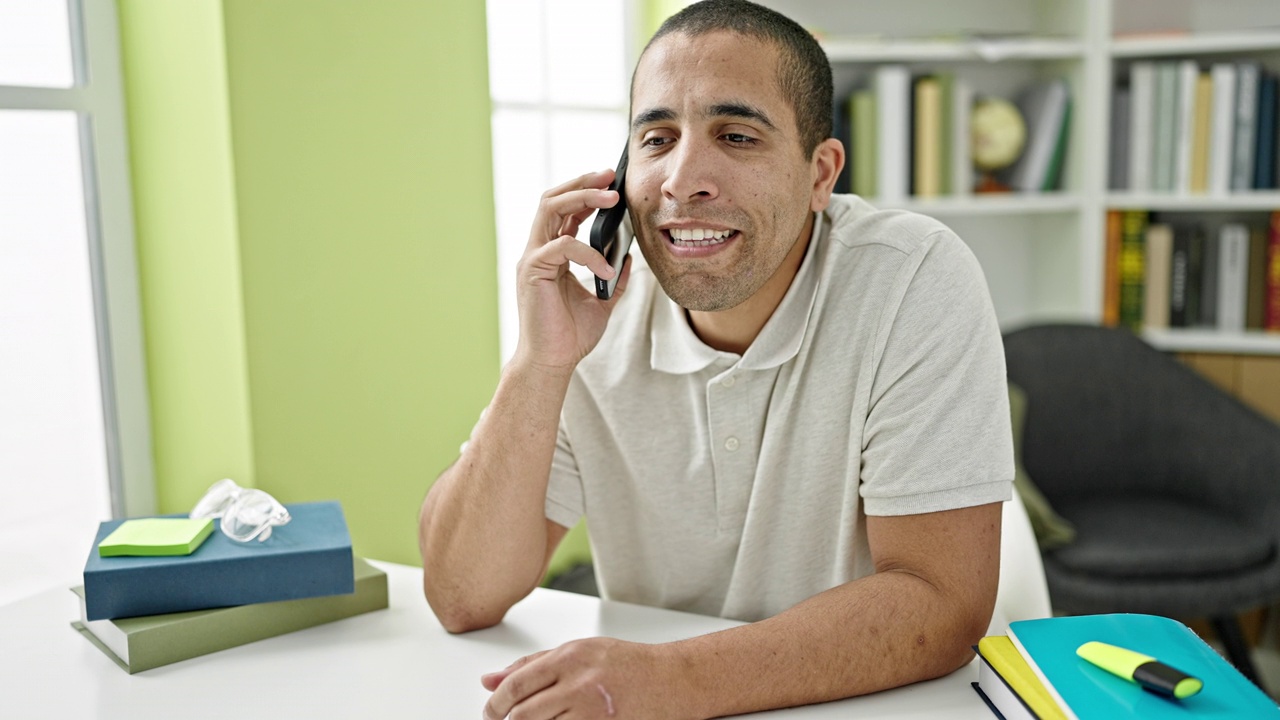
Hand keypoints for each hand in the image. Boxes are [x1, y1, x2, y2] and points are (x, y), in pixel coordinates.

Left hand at [480, 638, 681, 719]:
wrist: (672, 680)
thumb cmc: (628, 664)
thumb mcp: (579, 652)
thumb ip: (533, 664)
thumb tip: (491, 679)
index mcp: (570, 657)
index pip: (517, 684)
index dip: (495, 703)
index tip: (491, 711)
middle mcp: (580, 682)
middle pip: (523, 714)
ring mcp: (593, 711)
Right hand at [513, 169, 631, 375]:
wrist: (553, 362)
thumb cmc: (570, 336)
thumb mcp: (602, 301)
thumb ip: (613, 278)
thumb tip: (629, 257)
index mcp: (551, 254)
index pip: (565, 210)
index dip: (587, 191)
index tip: (612, 181)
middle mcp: (538, 250)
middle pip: (553, 199)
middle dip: (582, 182)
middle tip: (610, 175)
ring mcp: (533, 258)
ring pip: (551, 209)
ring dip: (583, 197)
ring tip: (612, 198)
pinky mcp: (533, 270)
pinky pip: (563, 245)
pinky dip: (589, 253)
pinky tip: (606, 270)